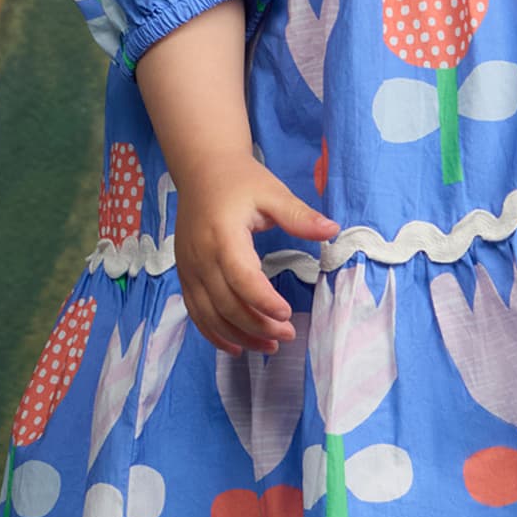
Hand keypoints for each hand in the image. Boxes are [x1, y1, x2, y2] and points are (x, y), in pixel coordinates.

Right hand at [170, 156, 335, 353]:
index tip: (288, 314)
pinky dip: (213, 333)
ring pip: (209, 314)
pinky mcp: (185, 275)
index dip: (264, 301)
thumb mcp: (273, 193)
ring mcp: (188, 268)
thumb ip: (299, 216)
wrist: (201, 170)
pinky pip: (196, 312)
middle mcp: (200, 256)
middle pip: (226, 303)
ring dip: (238, 335)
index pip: (241, 277)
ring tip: (268, 347)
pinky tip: (237, 346)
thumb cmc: (240, 182)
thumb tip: (332, 230)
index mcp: (223, 236)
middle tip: (287, 335)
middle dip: (257, 325)